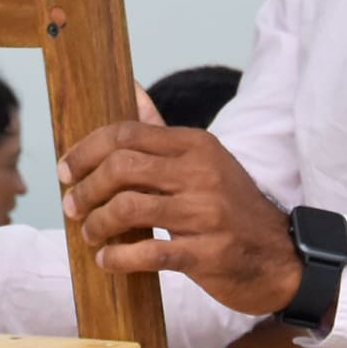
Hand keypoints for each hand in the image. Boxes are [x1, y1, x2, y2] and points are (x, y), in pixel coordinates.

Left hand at [57, 123, 302, 312]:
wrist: (280, 257)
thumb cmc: (231, 208)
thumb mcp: (204, 160)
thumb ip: (162, 130)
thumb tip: (132, 86)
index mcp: (196, 145)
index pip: (126, 134)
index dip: (85, 151)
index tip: (66, 170)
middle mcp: (202, 173)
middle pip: (121, 168)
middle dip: (86, 188)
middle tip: (72, 206)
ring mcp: (206, 214)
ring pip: (129, 208)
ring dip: (97, 224)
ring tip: (90, 234)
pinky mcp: (208, 254)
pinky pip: (149, 253)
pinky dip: (118, 258)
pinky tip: (108, 261)